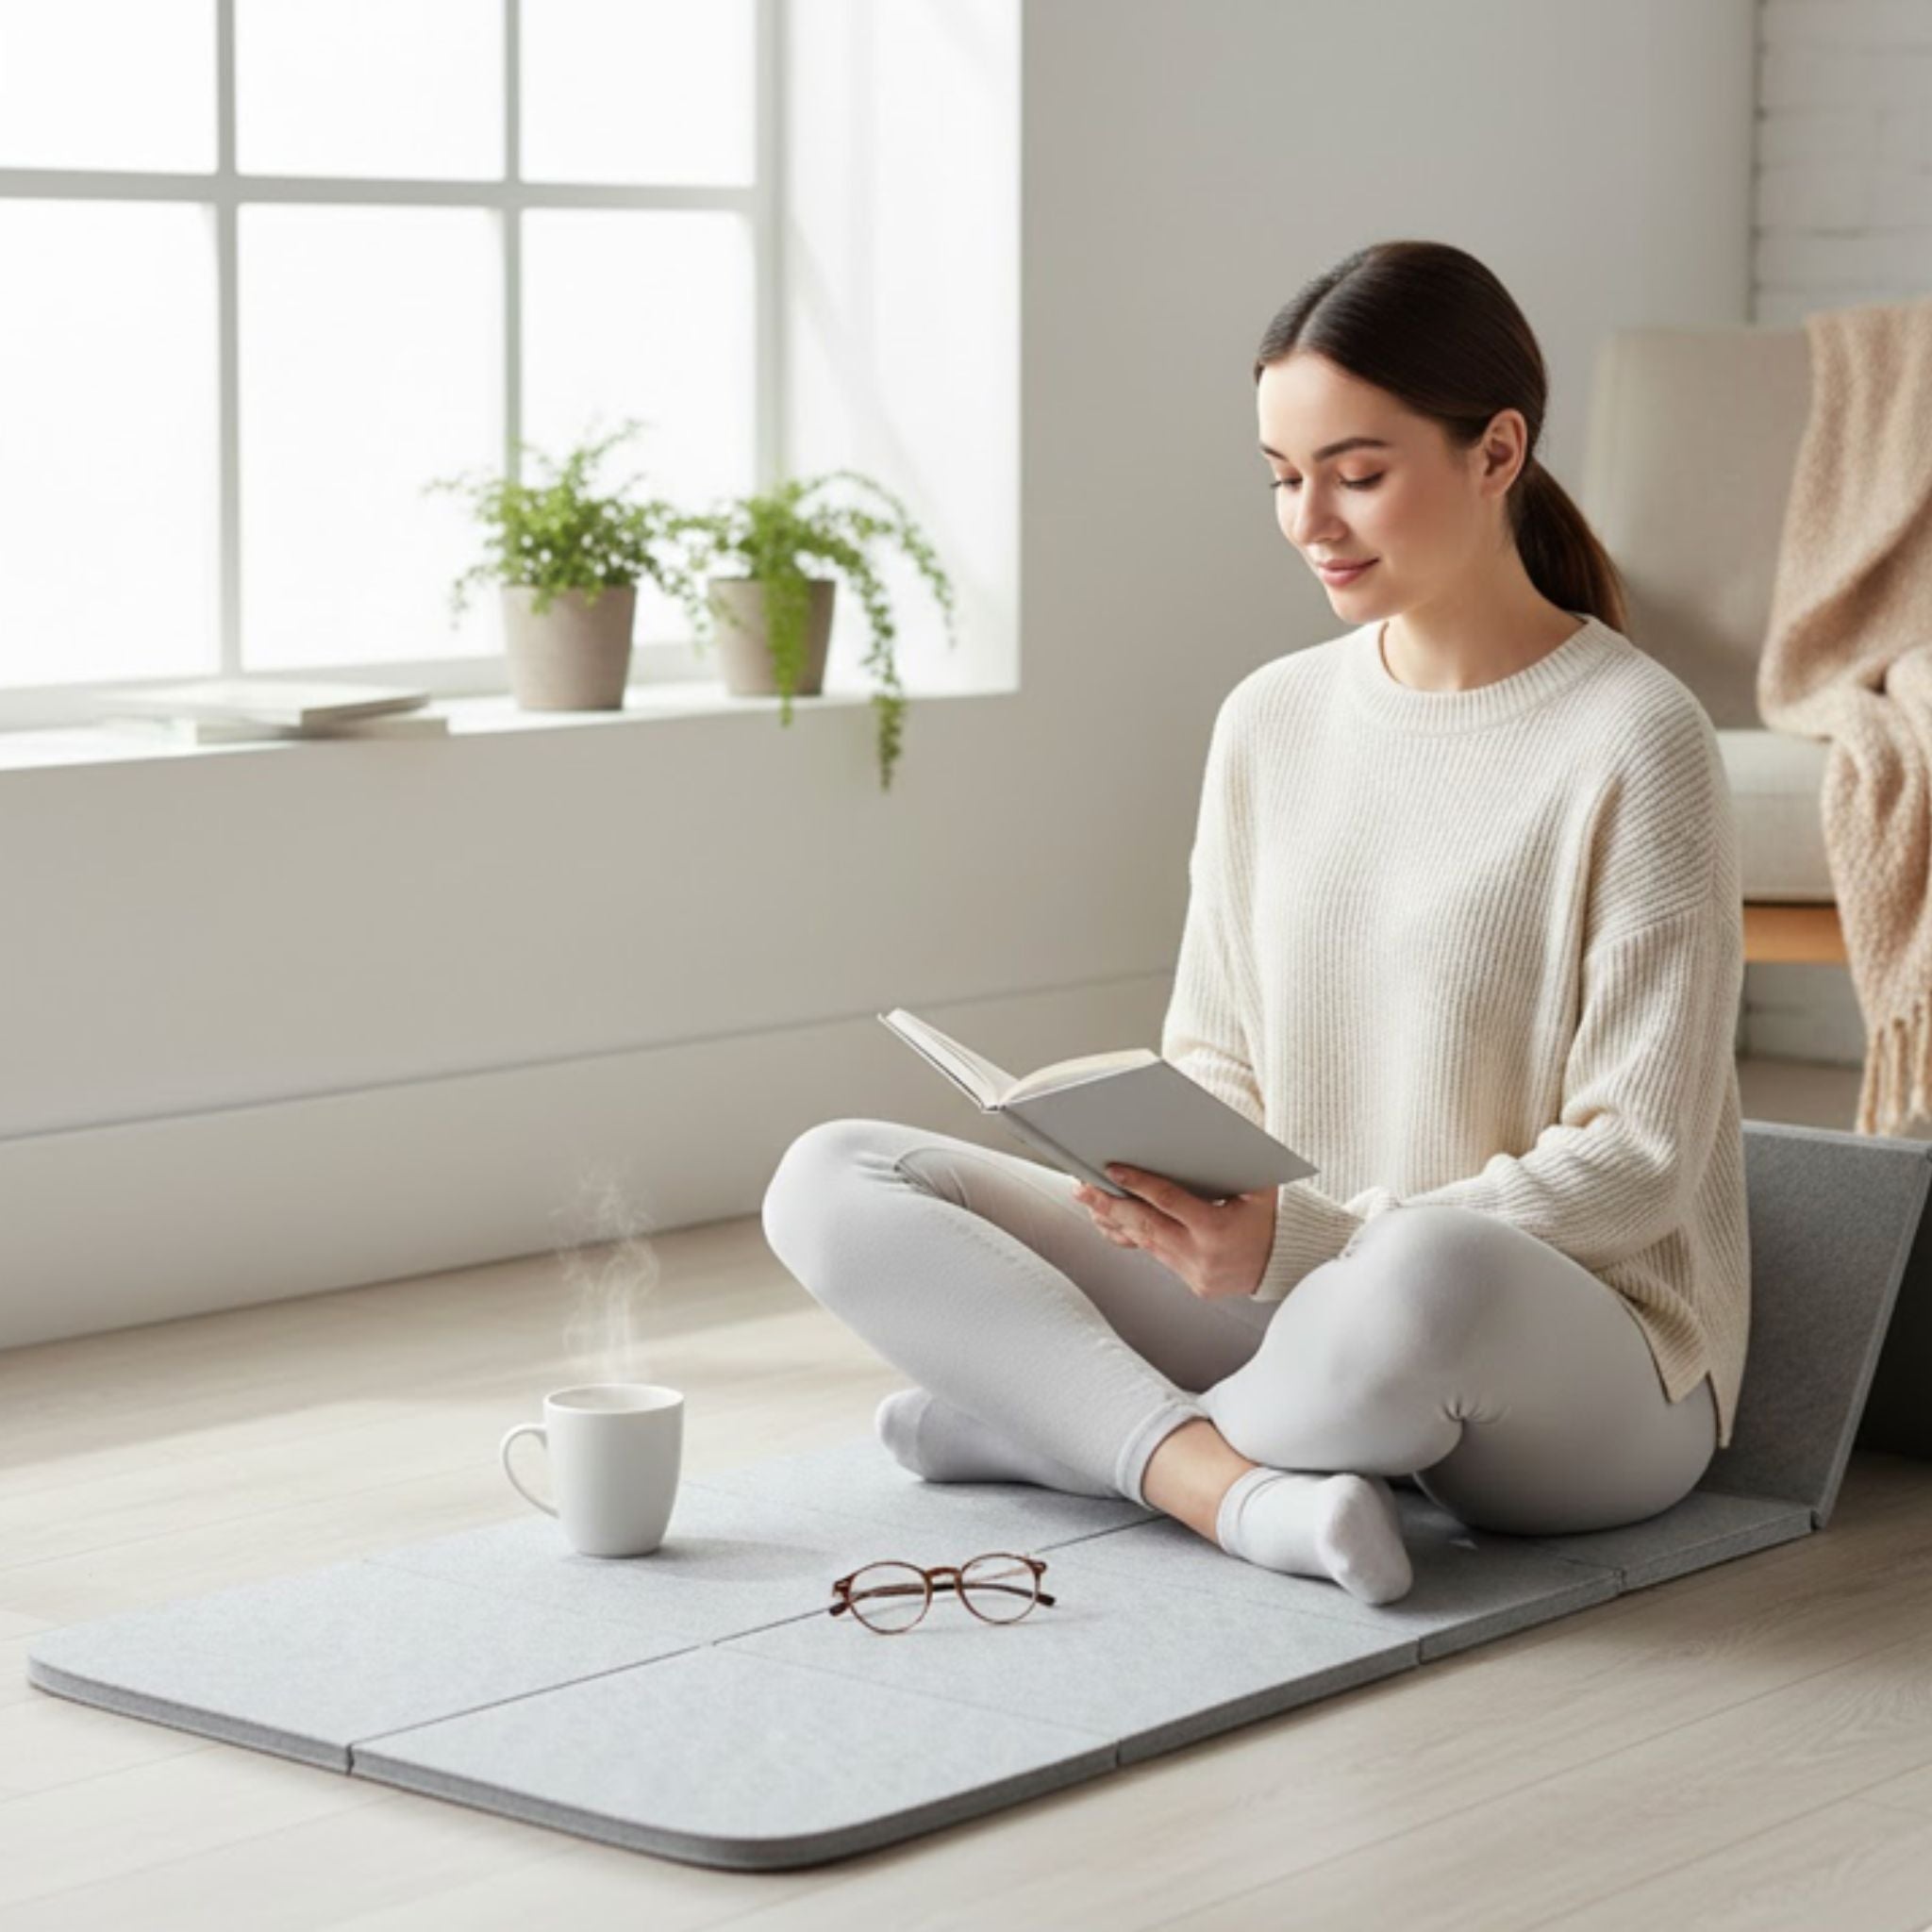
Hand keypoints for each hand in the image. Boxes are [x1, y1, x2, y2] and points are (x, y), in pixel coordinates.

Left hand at [1072, 1164, 1276, 1299]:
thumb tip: (1185, 1140)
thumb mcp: (1258, 1187)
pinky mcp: (1193, 1284)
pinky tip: (1112, 1224)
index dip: (1137, 1184)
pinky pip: (1157, 1258)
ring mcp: (1196, 1274)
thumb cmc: (1274, 1217)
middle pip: (1144, 1226)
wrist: (1293, 1263)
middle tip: (1081, 1186)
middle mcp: (1202, 1256)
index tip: (1111, 1169)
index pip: (1167, 1202)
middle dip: (1109, 1204)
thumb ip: (1225, 1168)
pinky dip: (1134, 1238)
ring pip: (1145, 1244)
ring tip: (1088, 1201)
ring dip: (1113, 1221)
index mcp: (1218, 1229)